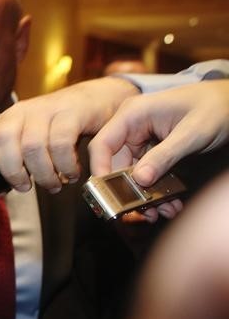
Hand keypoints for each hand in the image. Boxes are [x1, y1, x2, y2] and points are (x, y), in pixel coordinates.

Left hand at [0, 77, 138, 192]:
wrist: (97, 101)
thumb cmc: (59, 129)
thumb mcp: (32, 141)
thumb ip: (16, 161)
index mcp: (8, 121)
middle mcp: (22, 112)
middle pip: (5, 140)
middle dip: (13, 171)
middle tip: (26, 187)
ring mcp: (46, 109)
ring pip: (32, 146)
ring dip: (43, 174)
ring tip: (55, 183)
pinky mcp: (71, 111)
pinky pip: (60, 143)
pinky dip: (65, 165)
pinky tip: (71, 172)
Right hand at [88, 80, 228, 220]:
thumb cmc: (217, 106)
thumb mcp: (192, 132)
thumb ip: (165, 156)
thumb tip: (140, 180)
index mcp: (133, 114)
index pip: (102, 145)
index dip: (100, 171)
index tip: (108, 195)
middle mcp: (131, 127)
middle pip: (115, 165)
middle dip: (128, 191)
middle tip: (143, 212)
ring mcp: (141, 139)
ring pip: (131, 175)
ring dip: (145, 196)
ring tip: (163, 211)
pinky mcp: (151, 150)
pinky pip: (146, 174)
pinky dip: (156, 190)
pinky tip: (169, 202)